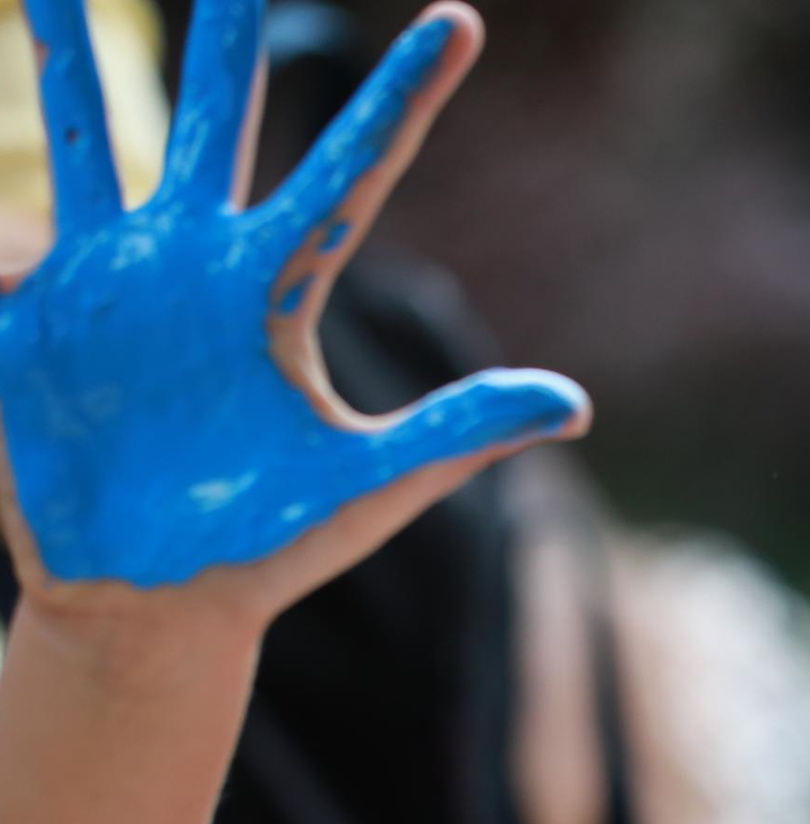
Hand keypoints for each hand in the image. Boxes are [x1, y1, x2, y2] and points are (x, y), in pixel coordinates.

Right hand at [0, 0, 583, 617]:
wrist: (154, 602)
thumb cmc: (265, 548)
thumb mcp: (370, 487)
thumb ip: (459, 432)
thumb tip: (576, 404)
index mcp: (280, 292)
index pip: (352, 171)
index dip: (401, 97)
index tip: (461, 21)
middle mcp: (198, 260)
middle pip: (213, 113)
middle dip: (224, 28)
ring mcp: (109, 272)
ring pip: (91, 129)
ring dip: (67, 44)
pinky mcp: (30, 305)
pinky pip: (8, 232)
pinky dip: (9, 227)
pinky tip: (22, 260)